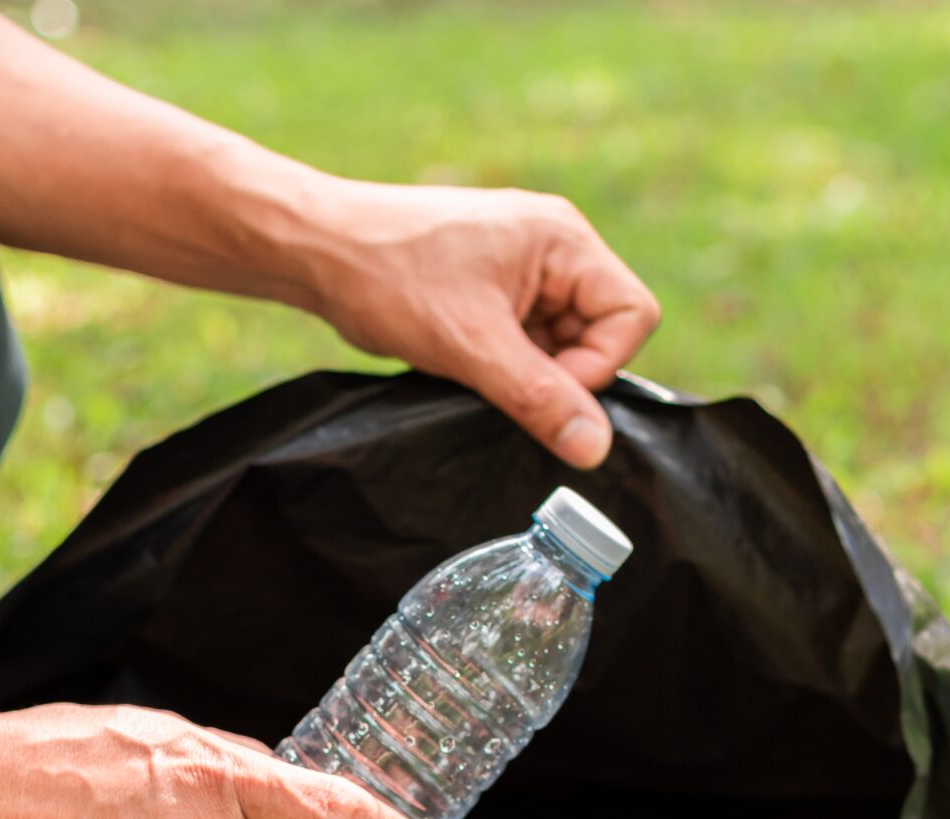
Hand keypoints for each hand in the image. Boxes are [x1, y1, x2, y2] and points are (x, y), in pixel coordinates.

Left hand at [294, 181, 661, 467]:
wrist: (318, 248)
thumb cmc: (390, 276)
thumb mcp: (472, 347)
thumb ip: (539, 397)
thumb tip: (594, 448)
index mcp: (563, 239)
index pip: (632, 314)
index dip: (598, 365)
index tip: (541, 386)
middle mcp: (553, 246)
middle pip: (601, 331)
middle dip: (559, 370)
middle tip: (501, 380)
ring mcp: (524, 266)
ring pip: (562, 342)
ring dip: (527, 370)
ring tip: (472, 363)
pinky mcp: (495, 287)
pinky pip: (528, 339)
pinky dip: (505, 362)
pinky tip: (464, 360)